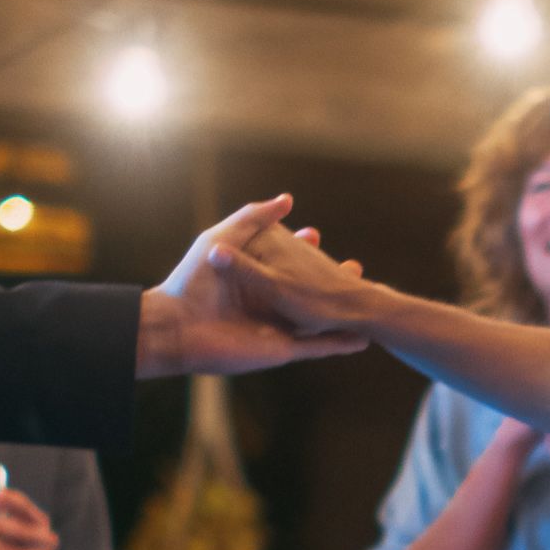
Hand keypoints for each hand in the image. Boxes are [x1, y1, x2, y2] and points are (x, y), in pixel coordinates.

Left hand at [149, 195, 371, 376]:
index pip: (288, 262)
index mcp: (256, 279)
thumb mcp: (223, 238)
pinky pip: (316, 348)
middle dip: (332, 283)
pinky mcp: (280, 349)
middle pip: (307, 292)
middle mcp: (268, 304)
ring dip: (343, 315)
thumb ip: (254, 218)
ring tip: (370, 310)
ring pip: (318, 321)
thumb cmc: (196, 279)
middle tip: (357, 271)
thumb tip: (287, 200)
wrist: (179, 324)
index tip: (319, 236)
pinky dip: (339, 344)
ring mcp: (276, 328)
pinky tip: (363, 340)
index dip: (306, 251)